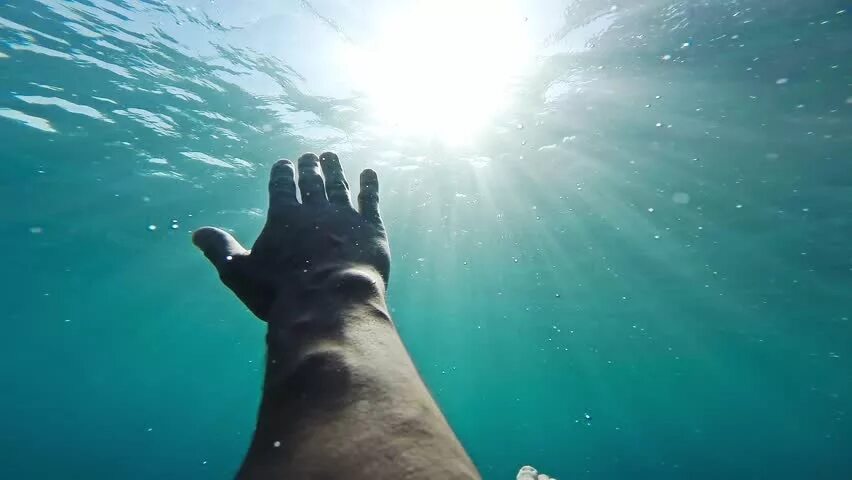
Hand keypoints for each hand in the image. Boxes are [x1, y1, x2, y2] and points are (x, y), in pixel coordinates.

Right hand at [192, 152, 389, 320]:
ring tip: (332, 157)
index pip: (281, 186)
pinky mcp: (371, 229)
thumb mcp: (240, 273)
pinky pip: (371, 200)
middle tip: (311, 156)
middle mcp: (315, 209)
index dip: (282, 173)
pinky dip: (370, 185)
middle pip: (311, 181)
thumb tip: (197, 234)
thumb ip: (221, 250)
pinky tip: (370, 173)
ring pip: (339, 185)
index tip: (284, 162)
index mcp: (283, 216)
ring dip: (335, 170)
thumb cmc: (280, 292)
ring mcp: (345, 217)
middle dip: (310, 167)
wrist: (330, 302)